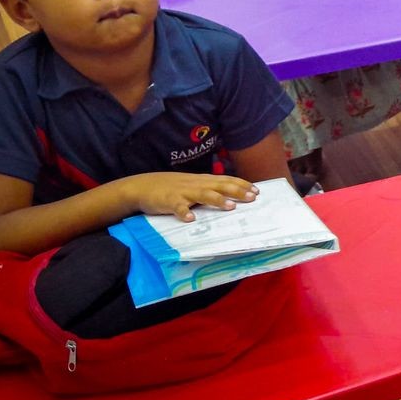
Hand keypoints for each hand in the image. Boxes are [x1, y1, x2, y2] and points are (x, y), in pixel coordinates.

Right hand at [126, 172, 259, 221]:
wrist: (143, 186)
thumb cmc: (172, 187)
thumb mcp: (193, 185)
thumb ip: (210, 188)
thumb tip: (231, 195)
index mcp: (203, 180)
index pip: (226, 180)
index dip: (242, 184)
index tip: (258, 191)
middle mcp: (196, 184)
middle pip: (220, 186)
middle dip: (237, 191)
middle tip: (253, 198)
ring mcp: (183, 193)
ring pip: (203, 195)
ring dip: (217, 200)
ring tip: (230, 207)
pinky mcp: (169, 201)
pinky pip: (177, 207)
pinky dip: (183, 212)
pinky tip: (190, 219)